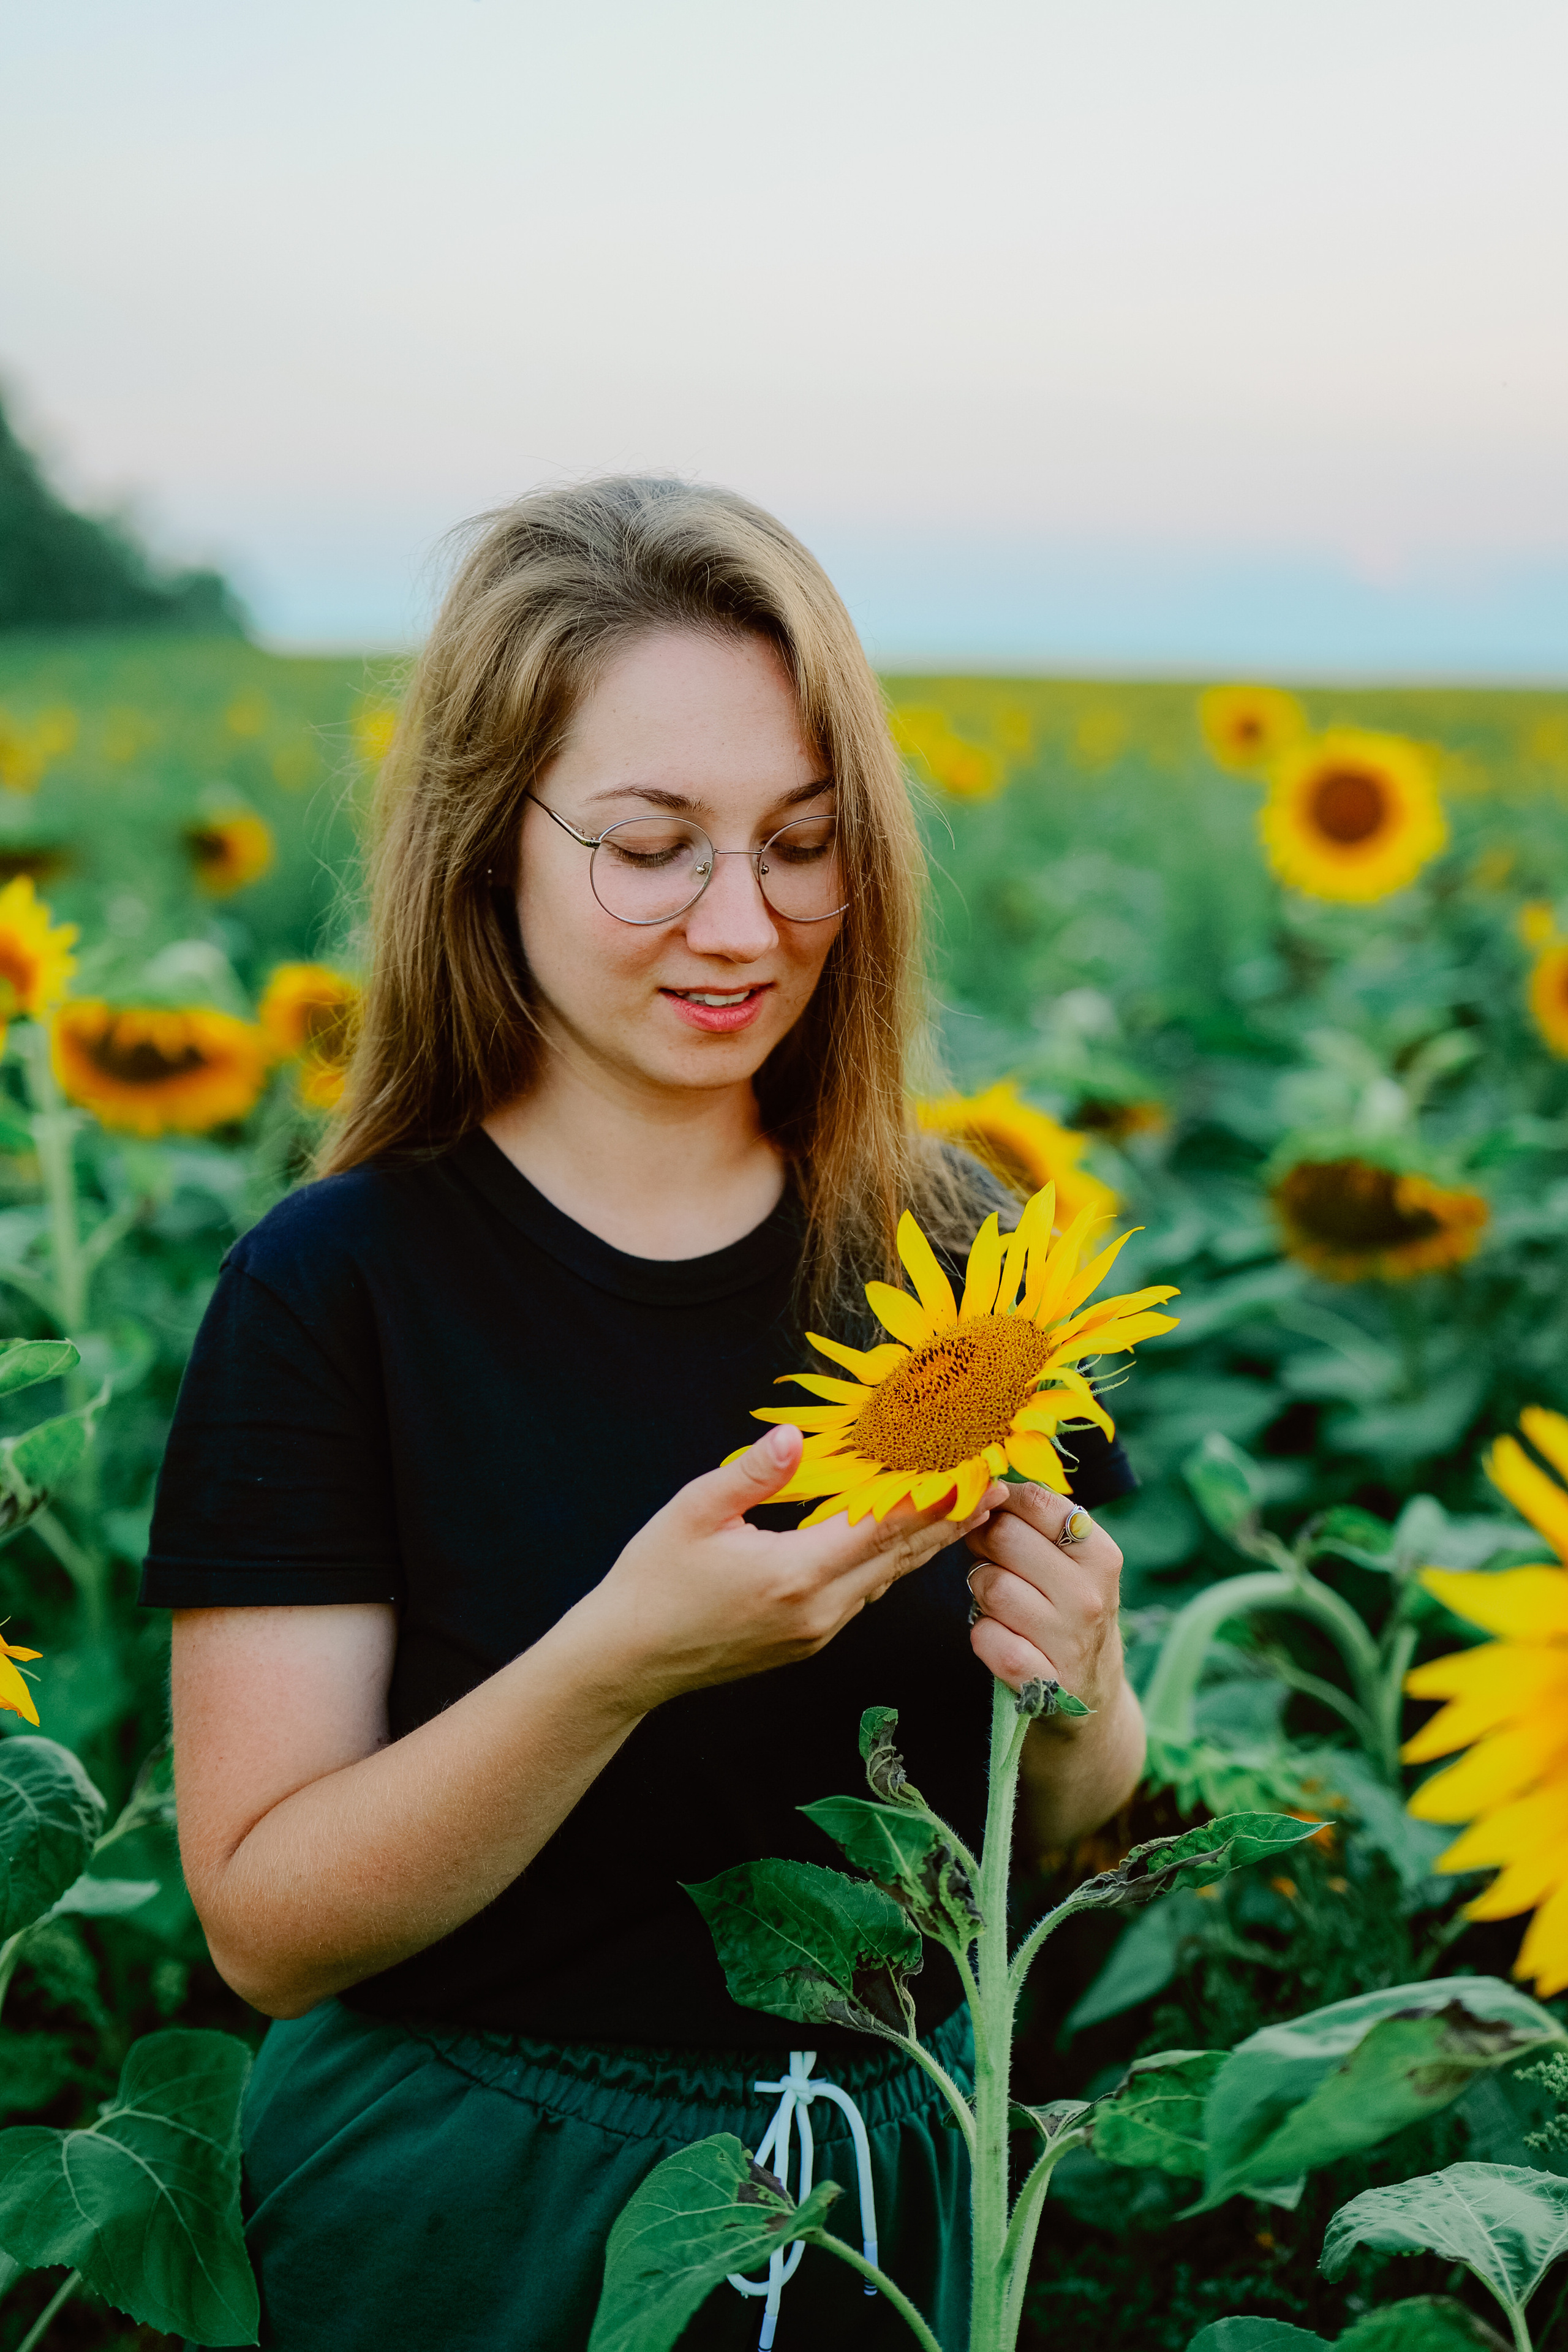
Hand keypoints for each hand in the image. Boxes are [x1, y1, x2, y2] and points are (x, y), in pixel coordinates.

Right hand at [579, 1425, 1006, 1713]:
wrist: (626, 1660)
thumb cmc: (653, 1582)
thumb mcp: (694, 1512)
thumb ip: (754, 1472)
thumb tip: (796, 1434)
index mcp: (796, 1574)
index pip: (883, 1526)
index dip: (935, 1495)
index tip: (974, 1468)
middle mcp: (818, 1610)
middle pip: (902, 1557)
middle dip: (951, 1519)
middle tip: (997, 1485)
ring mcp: (817, 1632)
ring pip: (888, 1580)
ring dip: (927, 1543)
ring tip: (966, 1509)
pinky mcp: (808, 1641)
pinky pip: (864, 1595)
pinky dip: (892, 1564)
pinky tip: (905, 1542)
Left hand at [963, 1483, 1124, 1709]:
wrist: (1092, 1694)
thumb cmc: (1070, 1610)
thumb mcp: (1075, 1563)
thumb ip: (1039, 1521)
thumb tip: (986, 1486)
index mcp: (1100, 1555)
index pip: (1035, 1501)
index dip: (1000, 1503)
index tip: (995, 1515)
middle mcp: (1090, 1595)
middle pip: (1003, 1537)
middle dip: (984, 1544)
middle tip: (991, 1560)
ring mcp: (1069, 1641)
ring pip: (990, 1586)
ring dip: (982, 1591)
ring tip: (1000, 1601)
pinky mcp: (1044, 1682)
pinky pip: (985, 1638)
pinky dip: (982, 1635)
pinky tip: (999, 1637)